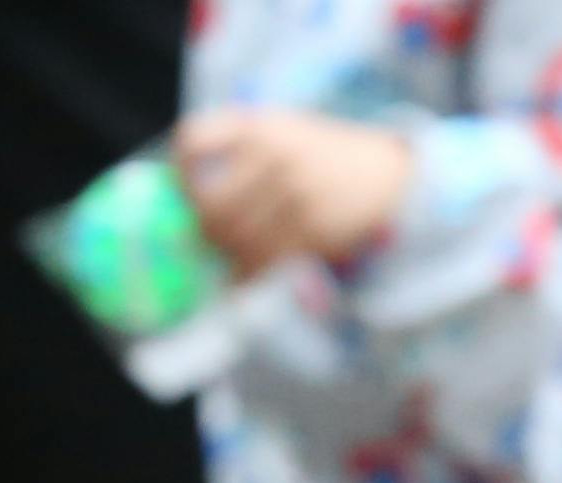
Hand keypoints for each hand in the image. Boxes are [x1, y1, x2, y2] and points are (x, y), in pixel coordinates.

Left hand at [168, 109, 414, 279]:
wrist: (384, 173)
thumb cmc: (321, 155)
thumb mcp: (280, 130)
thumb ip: (237, 148)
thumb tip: (183, 196)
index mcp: (257, 124)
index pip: (194, 143)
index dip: (177, 172)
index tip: (179, 191)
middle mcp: (273, 153)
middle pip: (209, 205)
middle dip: (202, 231)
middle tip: (205, 241)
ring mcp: (294, 191)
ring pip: (235, 239)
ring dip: (225, 258)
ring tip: (229, 260)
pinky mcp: (313, 227)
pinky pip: (264, 260)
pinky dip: (247, 276)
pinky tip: (243, 278)